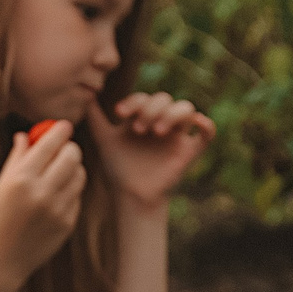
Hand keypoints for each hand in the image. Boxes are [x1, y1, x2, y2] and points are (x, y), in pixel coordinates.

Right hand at [0, 119, 85, 281]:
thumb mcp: (0, 186)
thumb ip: (16, 159)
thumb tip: (26, 135)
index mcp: (21, 180)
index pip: (49, 144)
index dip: (59, 131)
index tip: (63, 126)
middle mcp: (41, 193)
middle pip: (71, 156)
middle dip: (70, 148)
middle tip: (65, 148)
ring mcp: (57, 210)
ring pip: (79, 175)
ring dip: (73, 168)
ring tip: (59, 173)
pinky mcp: (67, 224)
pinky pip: (76, 197)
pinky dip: (70, 191)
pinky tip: (55, 197)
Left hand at [90, 93, 213, 207]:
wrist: (131, 195)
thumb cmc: (118, 168)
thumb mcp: (105, 140)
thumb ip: (96, 119)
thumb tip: (85, 96)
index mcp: (144, 117)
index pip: (144, 98)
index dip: (134, 101)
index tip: (120, 113)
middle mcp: (162, 122)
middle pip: (165, 99)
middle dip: (151, 109)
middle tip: (139, 129)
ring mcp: (177, 136)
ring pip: (186, 109)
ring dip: (173, 113)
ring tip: (158, 131)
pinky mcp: (190, 151)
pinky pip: (207, 134)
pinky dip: (207, 125)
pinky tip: (198, 122)